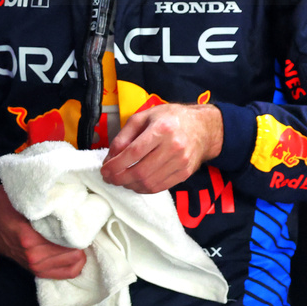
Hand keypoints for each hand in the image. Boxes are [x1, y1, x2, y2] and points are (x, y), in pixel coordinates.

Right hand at [0, 185, 85, 278]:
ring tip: (76, 232)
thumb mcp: (11, 194)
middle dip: (80, 235)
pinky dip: (76, 260)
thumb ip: (31, 192)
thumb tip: (55, 183)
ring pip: (75, 260)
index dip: (77, 223)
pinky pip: (70, 271)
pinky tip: (74, 247)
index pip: (67, 236)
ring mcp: (37, 267)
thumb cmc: (0, 209)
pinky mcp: (40, 272)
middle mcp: (34, 256)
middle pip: (75, 249)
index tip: (80, 213)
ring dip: (78, 246)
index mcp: (28, 238)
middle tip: (80, 221)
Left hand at [100, 103, 222, 192]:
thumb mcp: (143, 117)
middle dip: (120, 178)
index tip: (104, 170)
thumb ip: (124, 136)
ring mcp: (181, 162)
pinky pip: (160, 187)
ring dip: (130, 185)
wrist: (202, 128)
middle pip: (140, 171)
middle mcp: (173, 147)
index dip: (116, 164)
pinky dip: (143, 188)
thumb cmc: (170, 118)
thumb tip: (110, 157)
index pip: (134, 152)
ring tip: (120, 180)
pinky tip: (135, 183)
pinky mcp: (185, 173)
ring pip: (149, 182)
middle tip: (109, 178)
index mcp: (161, 129)